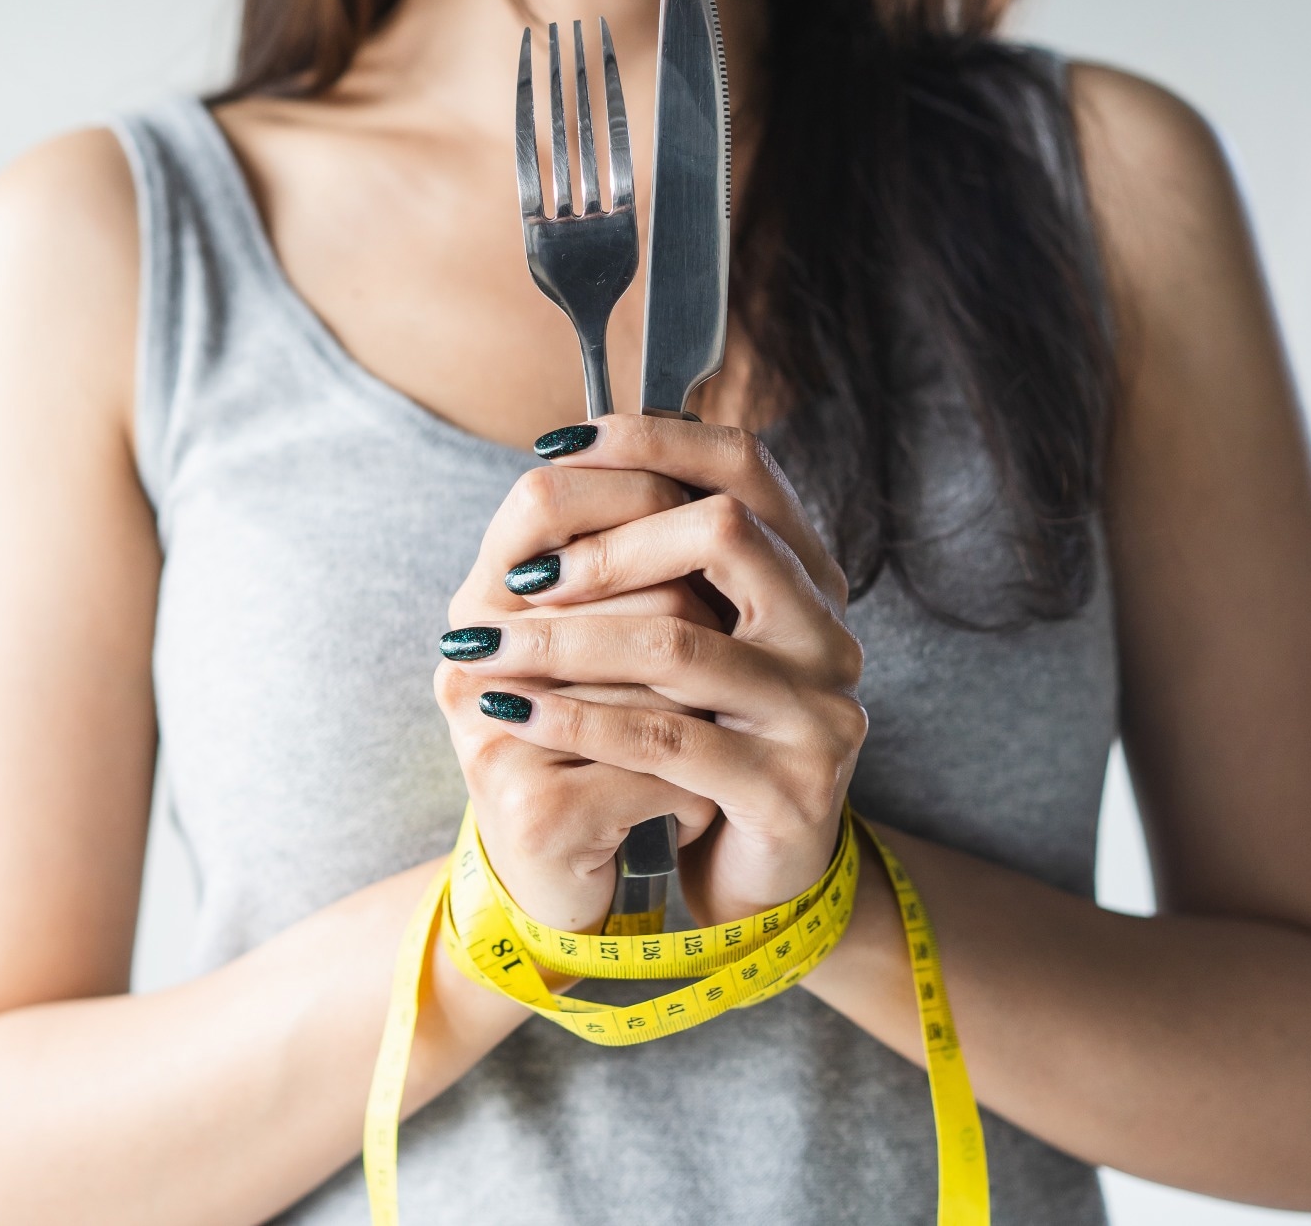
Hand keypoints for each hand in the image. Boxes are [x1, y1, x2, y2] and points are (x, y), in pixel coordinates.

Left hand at [432, 415, 864, 928]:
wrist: (754, 872)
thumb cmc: (701, 739)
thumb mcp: (684, 641)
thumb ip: (658, 561)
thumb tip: (561, 465)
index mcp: (808, 576)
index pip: (745, 464)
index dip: (651, 438)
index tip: (556, 447)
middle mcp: (828, 632)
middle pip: (725, 532)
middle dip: (606, 547)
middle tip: (521, 581)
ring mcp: (819, 712)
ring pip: (680, 642)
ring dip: (562, 641)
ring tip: (481, 652)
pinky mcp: (791, 789)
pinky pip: (666, 740)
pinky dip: (575, 718)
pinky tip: (513, 711)